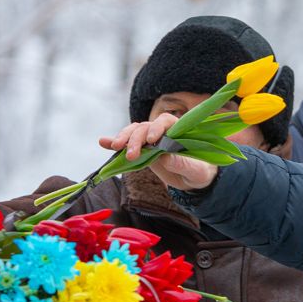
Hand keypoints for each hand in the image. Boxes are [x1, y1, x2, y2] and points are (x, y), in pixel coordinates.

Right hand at [98, 114, 217, 190]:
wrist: (192, 180)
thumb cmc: (199, 172)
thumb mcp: (196, 171)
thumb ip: (182, 163)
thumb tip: (165, 157)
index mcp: (178, 130)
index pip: (165, 121)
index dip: (157, 128)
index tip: (153, 140)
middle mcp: (161, 132)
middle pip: (144, 128)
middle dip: (136, 139)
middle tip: (131, 155)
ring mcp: (149, 140)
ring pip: (133, 133)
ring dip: (123, 139)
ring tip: (116, 147)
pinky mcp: (141, 150)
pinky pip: (126, 144)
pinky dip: (114, 143)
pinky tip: (103, 142)